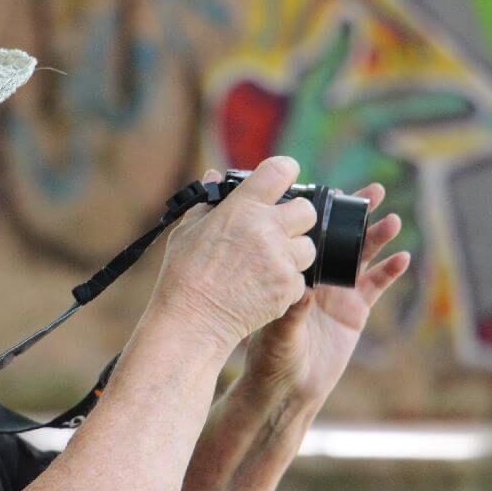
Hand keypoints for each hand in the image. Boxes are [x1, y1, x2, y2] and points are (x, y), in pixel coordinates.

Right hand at [150, 157, 318, 349]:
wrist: (191, 319)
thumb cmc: (183, 273)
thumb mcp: (187, 229)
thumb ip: (207, 201)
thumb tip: (214, 177)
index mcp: (243, 206)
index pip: (282, 170)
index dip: (285, 172)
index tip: (282, 180)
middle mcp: (268, 228)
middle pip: (307, 210)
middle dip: (295, 218)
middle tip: (276, 230)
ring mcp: (281, 259)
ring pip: (308, 247)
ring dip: (293, 252)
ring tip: (267, 263)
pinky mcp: (289, 287)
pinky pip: (301, 278)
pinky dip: (286, 283)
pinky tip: (262, 287)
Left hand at [242, 182, 409, 405]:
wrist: (288, 387)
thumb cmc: (270, 356)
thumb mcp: (277, 331)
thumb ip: (292, 310)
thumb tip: (303, 287)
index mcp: (293, 272)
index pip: (310, 234)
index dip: (324, 212)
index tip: (337, 190)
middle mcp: (316, 276)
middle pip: (340, 237)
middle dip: (357, 213)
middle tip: (375, 190)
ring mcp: (337, 291)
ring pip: (361, 256)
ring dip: (378, 238)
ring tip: (393, 220)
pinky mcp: (355, 311)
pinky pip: (376, 285)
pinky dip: (390, 271)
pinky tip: (403, 258)